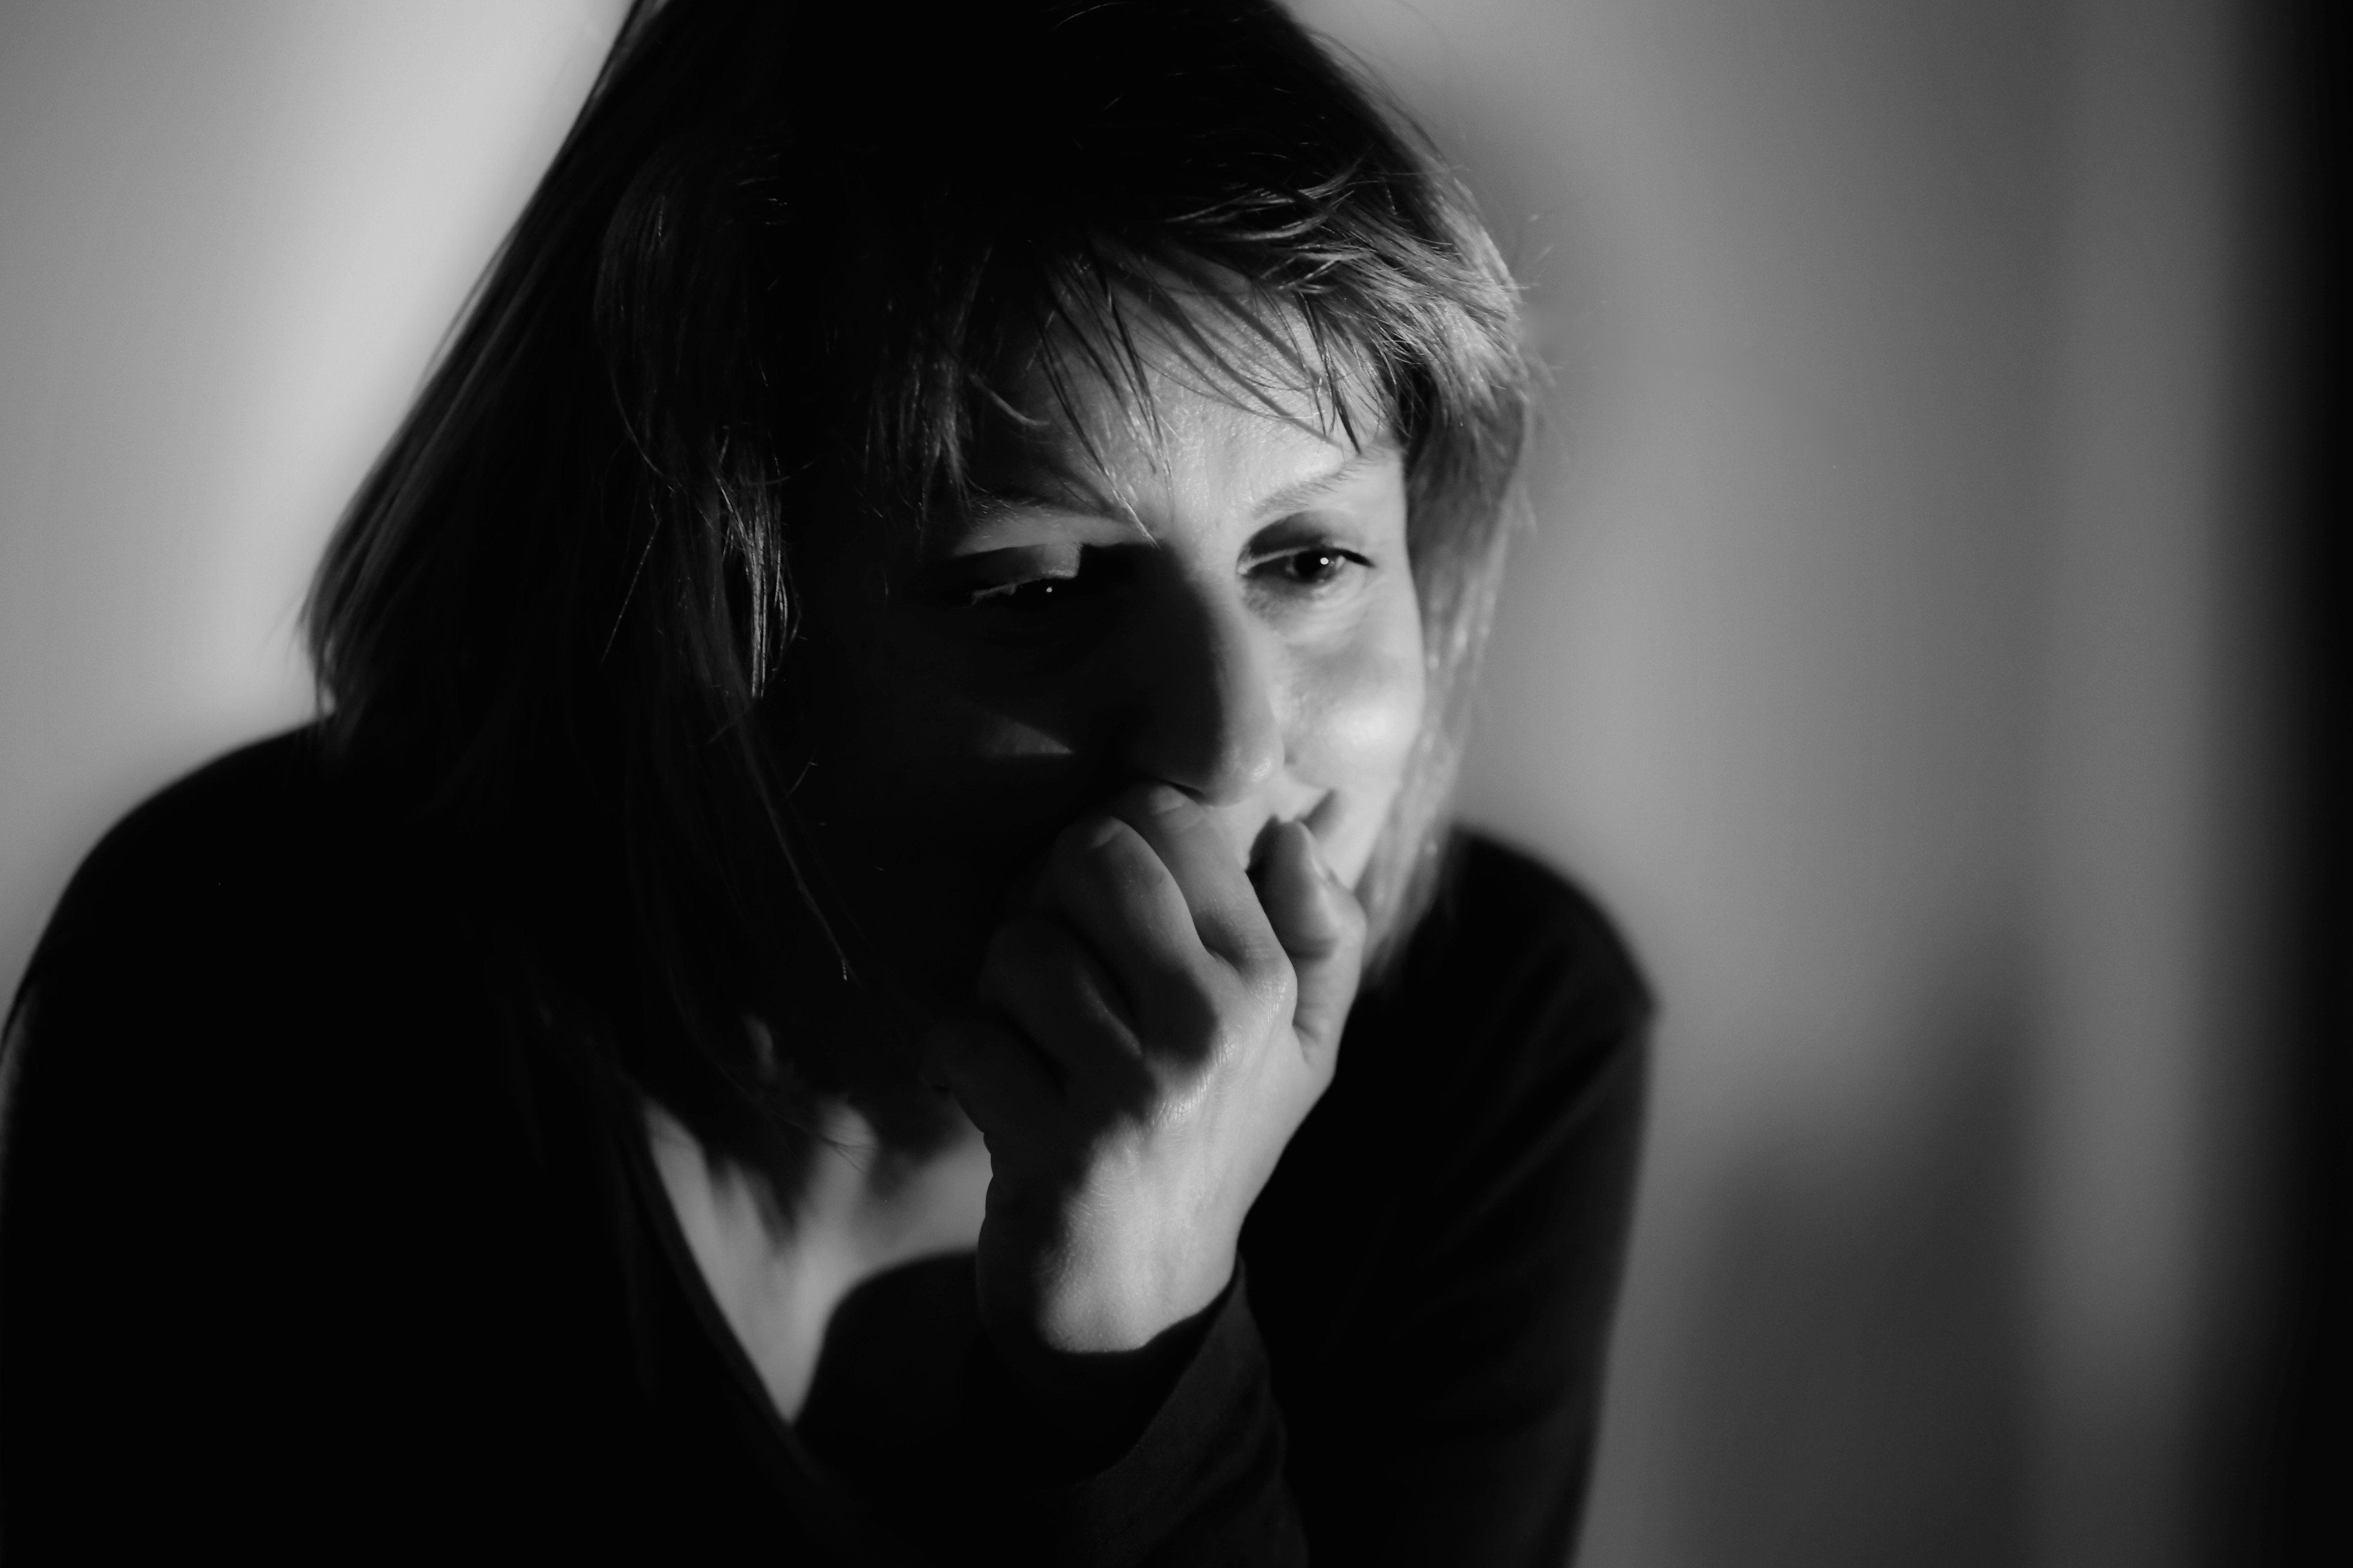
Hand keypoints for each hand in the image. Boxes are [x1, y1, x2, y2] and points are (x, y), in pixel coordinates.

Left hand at [928, 782, 1365, 1377]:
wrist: (1144, 1304)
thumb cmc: (1212, 1147)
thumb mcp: (1301, 1050)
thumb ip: (1322, 938)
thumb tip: (1294, 834)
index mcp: (1268, 983)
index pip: (1166, 818)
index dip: (1111, 840)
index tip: (1103, 908)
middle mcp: (1212, 1026)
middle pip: (1088, 857)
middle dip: (1048, 897)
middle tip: (1053, 965)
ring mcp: (1135, 1091)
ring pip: (1017, 946)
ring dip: (999, 989)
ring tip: (1030, 1040)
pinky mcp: (1057, 1148)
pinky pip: (964, 1034)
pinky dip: (958, 1058)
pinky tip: (992, 1092)